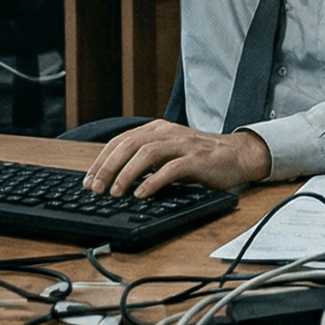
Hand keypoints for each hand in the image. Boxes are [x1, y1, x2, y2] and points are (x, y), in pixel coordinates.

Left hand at [83, 120, 269, 196]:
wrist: (237, 155)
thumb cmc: (200, 159)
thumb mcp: (168, 153)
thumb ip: (145, 160)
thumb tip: (113, 180)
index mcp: (156, 129)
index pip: (120, 141)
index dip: (101, 161)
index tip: (88, 181)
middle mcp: (167, 132)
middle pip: (129, 145)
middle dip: (108, 168)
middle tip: (96, 189)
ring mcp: (182, 144)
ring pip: (147, 153)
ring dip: (127, 174)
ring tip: (115, 192)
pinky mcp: (197, 159)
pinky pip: (171, 168)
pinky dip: (153, 181)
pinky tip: (142, 194)